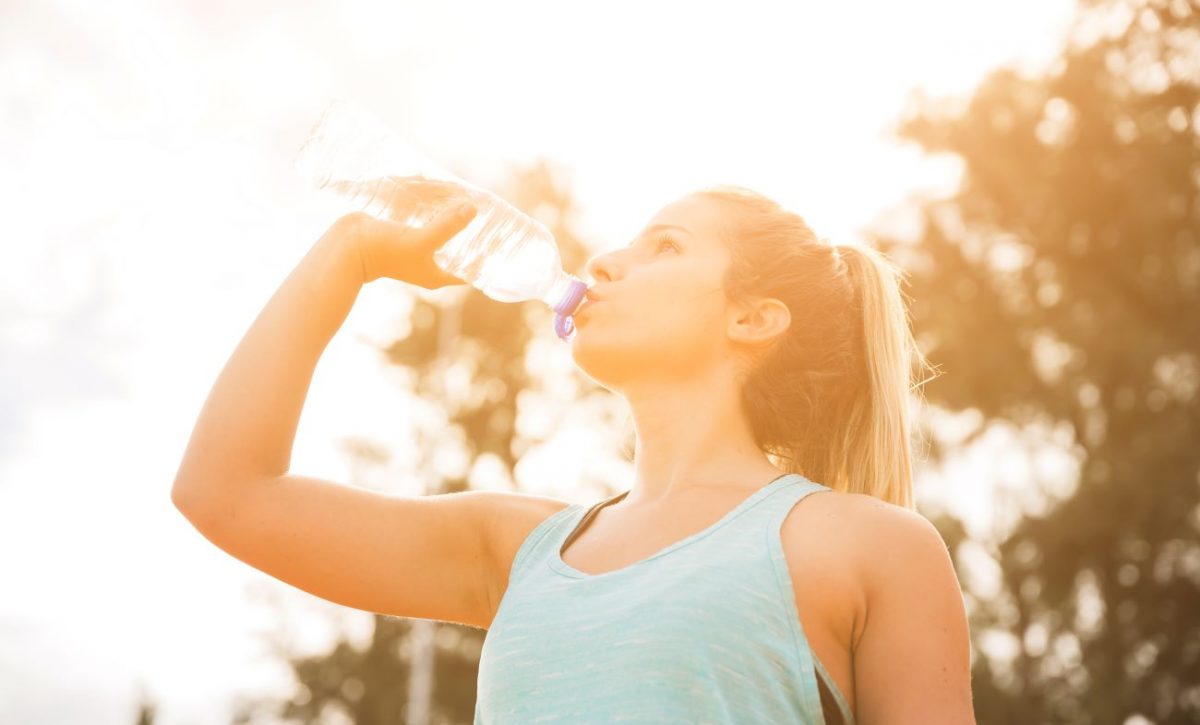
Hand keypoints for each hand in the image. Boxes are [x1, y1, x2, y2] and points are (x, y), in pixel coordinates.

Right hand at [331, 176, 477, 287]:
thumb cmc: (386, 250)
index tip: (500, 241)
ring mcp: (416, 250)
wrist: (348, 246)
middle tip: (487, 215)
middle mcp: (429, 265)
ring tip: (468, 204)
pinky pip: (427, 224)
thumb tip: (473, 209)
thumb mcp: (422, 239)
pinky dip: (435, 213)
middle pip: (458, 251)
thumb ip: (448, 226)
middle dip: (471, 235)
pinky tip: (443, 199)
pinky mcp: (405, 236)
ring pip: (443, 235)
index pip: (469, 271)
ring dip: (453, 221)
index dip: (485, 259)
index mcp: (437, 275)